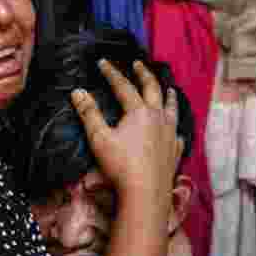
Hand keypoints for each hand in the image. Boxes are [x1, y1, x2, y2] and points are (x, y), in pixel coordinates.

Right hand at [70, 59, 181, 199]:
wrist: (146, 193)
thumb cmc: (120, 165)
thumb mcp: (99, 138)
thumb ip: (89, 113)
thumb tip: (77, 91)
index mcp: (139, 111)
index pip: (123, 86)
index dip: (112, 73)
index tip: (103, 62)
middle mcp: (158, 117)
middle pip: (152, 89)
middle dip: (144, 74)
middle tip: (138, 63)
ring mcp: (170, 133)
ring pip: (171, 108)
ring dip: (169, 95)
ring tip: (169, 88)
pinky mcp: (176, 150)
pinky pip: (178, 132)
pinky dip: (176, 125)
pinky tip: (175, 128)